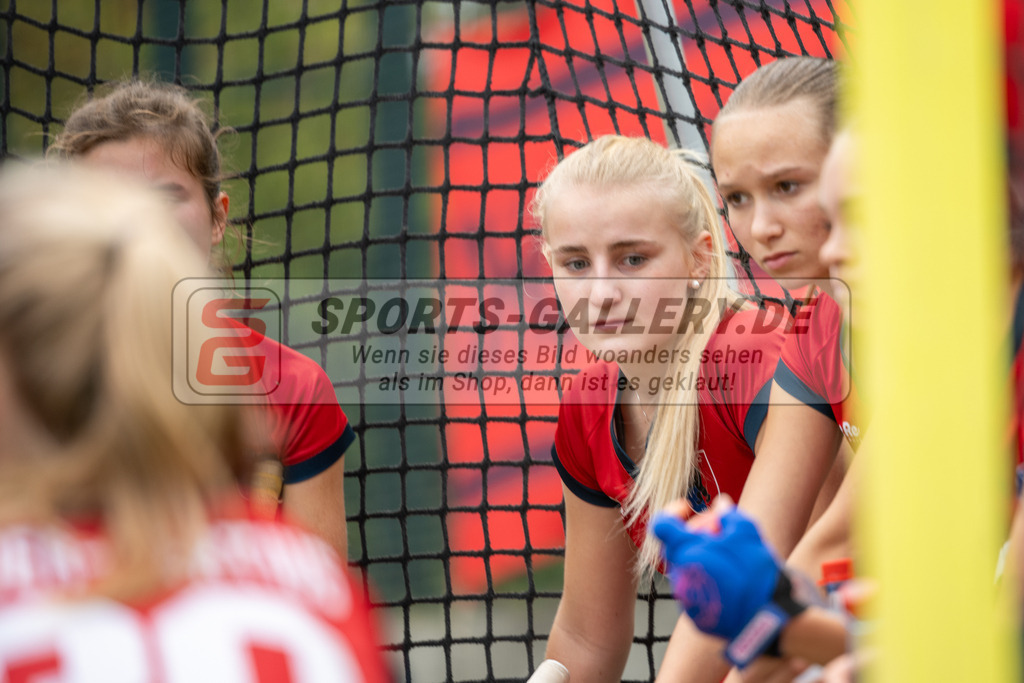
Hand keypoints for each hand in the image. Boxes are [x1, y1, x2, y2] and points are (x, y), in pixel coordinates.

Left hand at [651, 500, 784, 641]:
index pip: (661, 524)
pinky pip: (695, 591)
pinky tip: (728, 579)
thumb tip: (721, 504)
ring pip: (685, 569)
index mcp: (687, 551)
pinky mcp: (695, 615)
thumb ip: (728, 514)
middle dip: (691, 535)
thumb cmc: (757, 572)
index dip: (672, 512)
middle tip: (715, 532)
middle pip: (674, 547)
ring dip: (700, 558)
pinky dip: (706, 580)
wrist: (768, 619)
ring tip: (725, 558)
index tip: (689, 508)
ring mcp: (686, 598)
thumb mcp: (747, 532)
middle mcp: (680, 575)